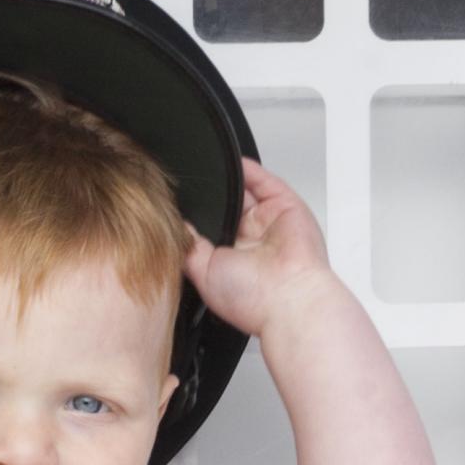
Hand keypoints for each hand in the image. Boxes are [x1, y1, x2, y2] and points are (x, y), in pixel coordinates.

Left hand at [183, 160, 335, 341]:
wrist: (288, 299)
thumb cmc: (253, 299)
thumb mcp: (203, 274)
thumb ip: (189, 248)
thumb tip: (175, 226)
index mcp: (234, 257)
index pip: (212, 227)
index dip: (198, 215)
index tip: (178, 204)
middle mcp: (253, 239)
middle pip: (228, 206)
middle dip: (211, 198)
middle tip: (190, 188)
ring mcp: (270, 221)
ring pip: (245, 191)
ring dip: (228, 182)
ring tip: (208, 172)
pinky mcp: (286, 206)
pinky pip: (264, 181)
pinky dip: (248, 169)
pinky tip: (232, 164)